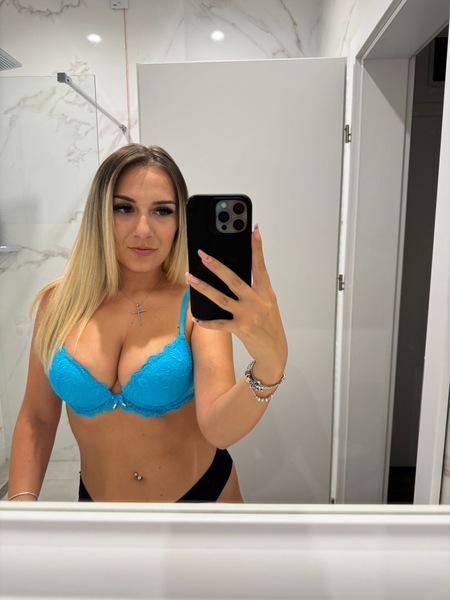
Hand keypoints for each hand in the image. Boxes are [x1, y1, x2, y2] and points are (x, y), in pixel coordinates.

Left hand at [186, 225, 286, 380]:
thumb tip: (233, 275)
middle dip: (216, 266)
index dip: (257, 248)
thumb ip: (255, 290)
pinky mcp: (241, 329)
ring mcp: (249, 315)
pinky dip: (207, 321)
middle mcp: (257, 302)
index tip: (254, 231)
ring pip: (221, 299)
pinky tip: (197, 317)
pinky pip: (220, 324)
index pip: (261, 266)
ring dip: (204, 288)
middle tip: (202, 254)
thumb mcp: (267, 304)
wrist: (275, 353)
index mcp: (266, 292)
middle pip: (234, 279)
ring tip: (190, 278)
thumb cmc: (269, 326)